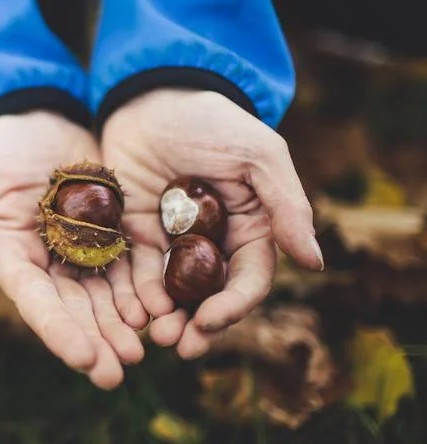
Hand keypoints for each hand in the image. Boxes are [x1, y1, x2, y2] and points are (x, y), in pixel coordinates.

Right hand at [0, 111, 146, 388]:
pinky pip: (132, 266)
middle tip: (118, 372)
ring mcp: (84, 252)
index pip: (36, 302)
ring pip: (106, 296)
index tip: (83, 359)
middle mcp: (49, 265)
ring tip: (145, 350)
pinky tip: (162, 310)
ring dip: (123, 326)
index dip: (58, 331)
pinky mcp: (113, 234)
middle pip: (75, 310)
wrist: (38, 120)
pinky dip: (145, 289)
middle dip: (96, 342)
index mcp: (13, 259)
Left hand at [100, 89, 323, 358]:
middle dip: (196, 325)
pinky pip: (135, 273)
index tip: (210, 321)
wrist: (150, 96)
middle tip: (178, 347)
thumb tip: (314, 263)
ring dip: (165, 319)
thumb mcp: (256, 156)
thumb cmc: (211, 121)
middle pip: (208, 297)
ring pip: (171, 293)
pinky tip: (128, 313)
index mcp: (251, 228)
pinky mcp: (135, 234)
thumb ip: (286, 206)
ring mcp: (172, 241)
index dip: (233, 306)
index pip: (248, 279)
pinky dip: (134, 296)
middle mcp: (213, 243)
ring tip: (152, 338)